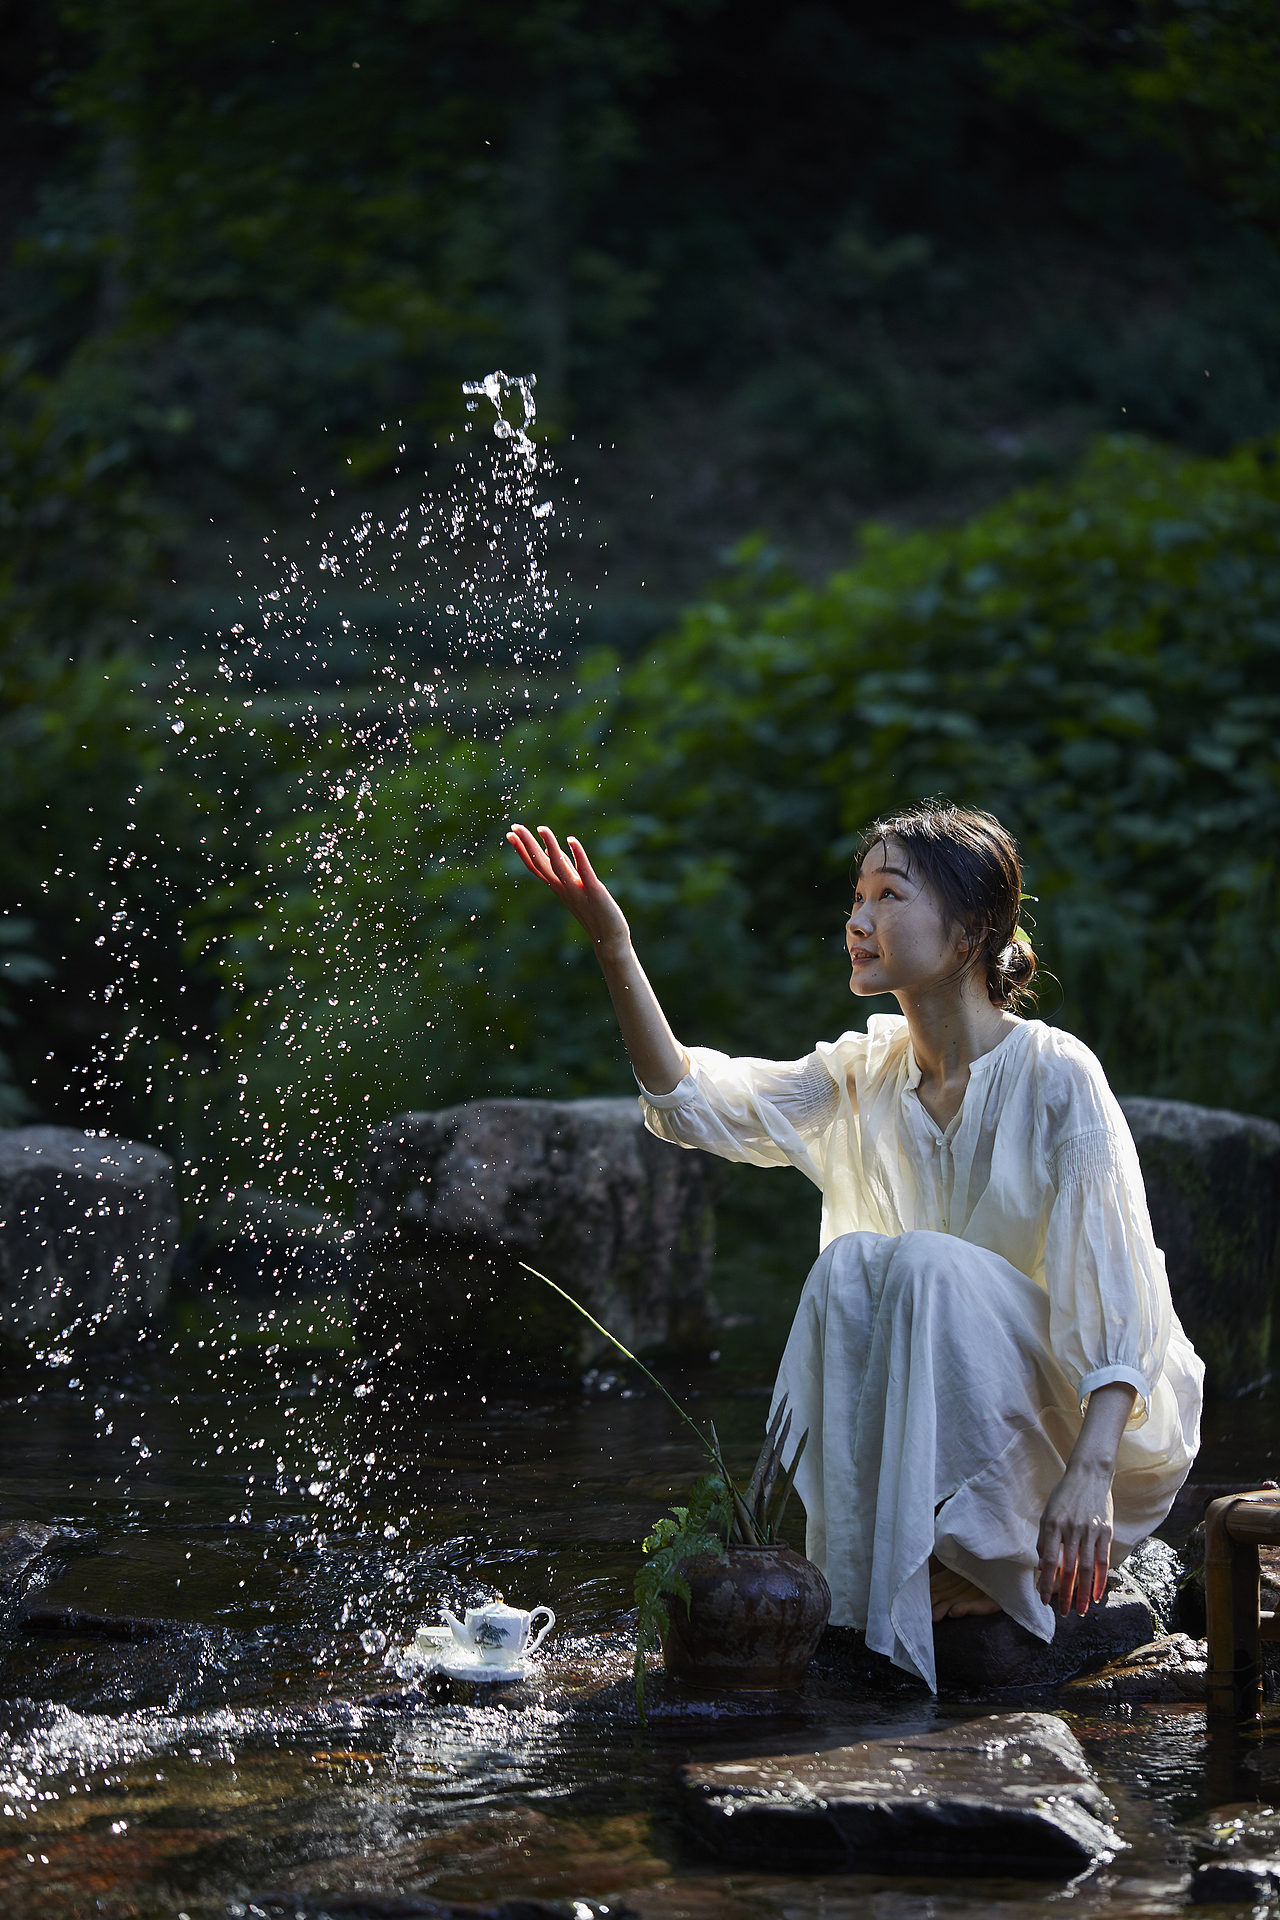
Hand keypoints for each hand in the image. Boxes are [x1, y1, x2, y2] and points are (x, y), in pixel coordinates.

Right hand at [506, 824, 630, 953]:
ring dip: (550, 846)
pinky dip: (578, 855)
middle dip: (527, 845)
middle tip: (514, 827)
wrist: (608, 939)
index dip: (522, 850)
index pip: (535, 866)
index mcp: (558, 887)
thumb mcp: (574, 886)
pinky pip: (584, 871)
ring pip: (558, 866)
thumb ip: (563, 867)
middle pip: (540, 864)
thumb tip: (548, 848)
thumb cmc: (592, 912)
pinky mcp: (594, 892)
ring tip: (541, 828)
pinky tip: (571, 840)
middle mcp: (563, 888)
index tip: (510, 833)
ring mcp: (577, 890)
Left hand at [1036, 1462, 1113, 1616]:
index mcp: (1053, 1525)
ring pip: (1087, 1568)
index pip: (1050, 1560)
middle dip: (1064, 1594)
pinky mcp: (1105, 1531)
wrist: (1089, 1475)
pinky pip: (1103, 1560)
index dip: (1046, 1583)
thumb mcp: (1048, 1514)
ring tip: (1080, 1611)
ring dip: (1082, 1593)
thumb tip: (1042, 1567)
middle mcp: (1072, 1529)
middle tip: (1062, 1612)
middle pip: (1068, 1569)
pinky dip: (1100, 1580)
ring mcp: (1090, 1530)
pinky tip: (1095, 1595)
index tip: (1044, 1600)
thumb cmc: (1064, 1496)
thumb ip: (1045, 1541)